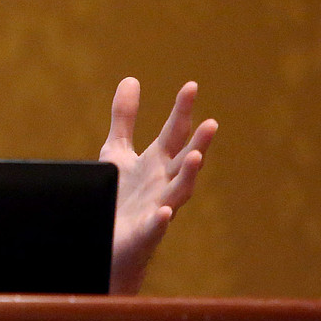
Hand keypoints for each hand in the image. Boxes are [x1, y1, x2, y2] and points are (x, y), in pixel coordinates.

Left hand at [99, 78, 216, 295]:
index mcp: (157, 162)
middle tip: (211, 123)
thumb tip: (131, 79)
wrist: (109, 241)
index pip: (174, 132)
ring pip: (179, 191)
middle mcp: (163, 183)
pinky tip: (165, 211)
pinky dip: (160, 219)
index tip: (191, 86)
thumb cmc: (119, 195)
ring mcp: (158, 208)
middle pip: (183, 160)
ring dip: (188, 175)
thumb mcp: (117, 152)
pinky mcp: (144, 233)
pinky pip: (155, 227)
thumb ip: (125, 118)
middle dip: (198, 142)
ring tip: (196, 157)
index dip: (182, 110)